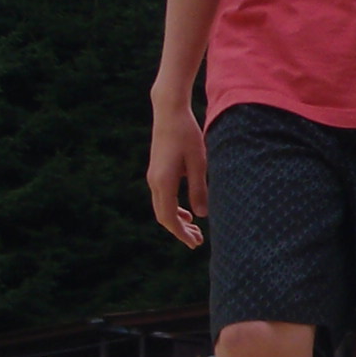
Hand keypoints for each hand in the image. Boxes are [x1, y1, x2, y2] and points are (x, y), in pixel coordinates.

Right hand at [147, 101, 207, 247]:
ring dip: (177, 220)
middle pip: (164, 216)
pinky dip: (174, 208)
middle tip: (197, 242)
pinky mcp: (156, 171)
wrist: (169, 112)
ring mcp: (153, 176)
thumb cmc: (187, 135)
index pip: (169, 218)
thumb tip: (202, 216)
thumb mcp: (198, 163)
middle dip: (180, 231)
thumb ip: (199, 189)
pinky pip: (162, 197)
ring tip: (195, 230)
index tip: (194, 244)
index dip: (181, 234)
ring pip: (162, 207)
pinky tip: (188, 212)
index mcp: (164, 182)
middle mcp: (154, 182)